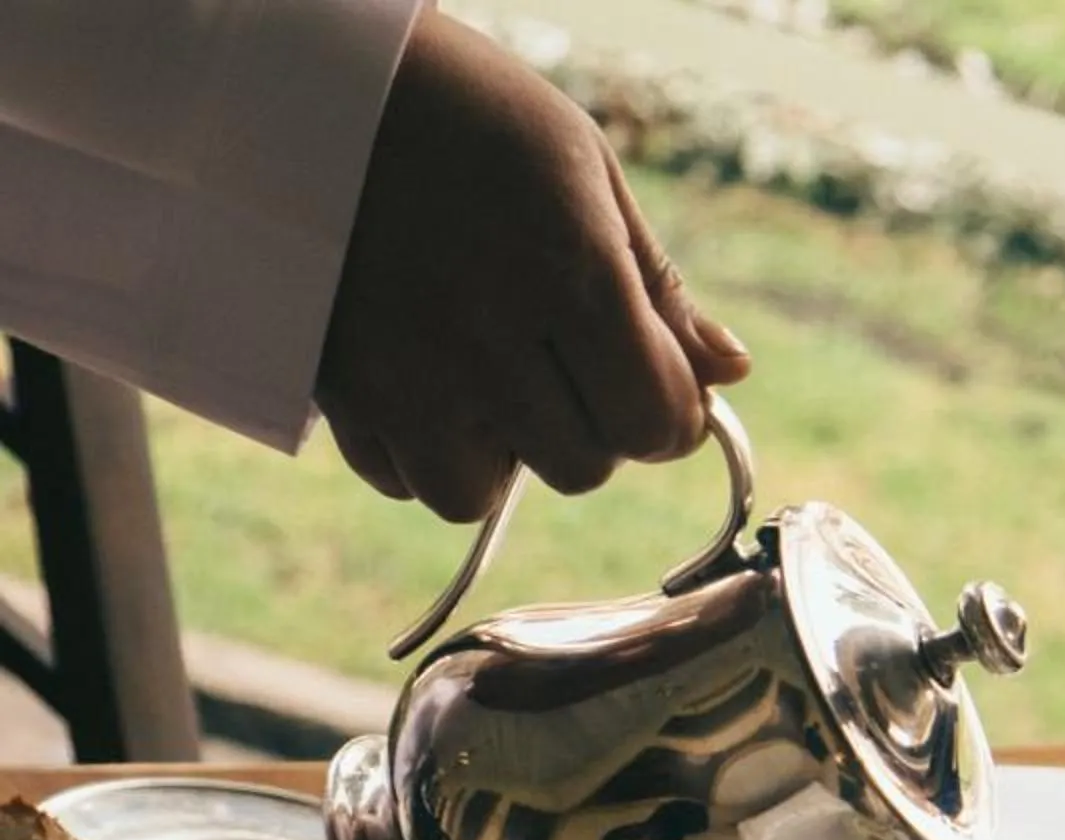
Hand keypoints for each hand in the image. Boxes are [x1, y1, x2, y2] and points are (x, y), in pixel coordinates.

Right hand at [316, 15, 749, 520]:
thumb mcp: (579, 166)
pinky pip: (401, 481)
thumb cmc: (461, 108)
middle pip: (582, 468)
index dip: (668, 411)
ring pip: (481, 496)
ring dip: (498, 454)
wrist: (294, 76)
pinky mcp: (334, 394)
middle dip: (586, 425)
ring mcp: (402, 377)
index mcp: (565, 272)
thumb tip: (728, 372)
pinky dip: (420, 447)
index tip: (648, 374)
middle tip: (551, 349)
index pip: (657, 421)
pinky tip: (416, 371)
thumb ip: (656, 284)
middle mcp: (486, 340)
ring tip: (479, 369)